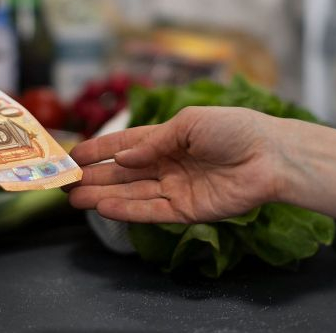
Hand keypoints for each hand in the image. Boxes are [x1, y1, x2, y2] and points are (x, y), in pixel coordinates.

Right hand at [68, 107, 281, 223]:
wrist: (270, 155)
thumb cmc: (232, 128)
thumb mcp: (188, 123)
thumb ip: (152, 143)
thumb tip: (120, 158)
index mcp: (167, 138)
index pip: (125, 144)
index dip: (98, 149)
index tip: (73, 155)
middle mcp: (166, 163)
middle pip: (123, 172)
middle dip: (94, 176)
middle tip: (65, 182)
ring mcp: (175, 187)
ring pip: (132, 193)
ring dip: (103, 195)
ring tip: (75, 198)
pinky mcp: (187, 210)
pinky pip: (151, 211)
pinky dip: (127, 210)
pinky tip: (104, 208)